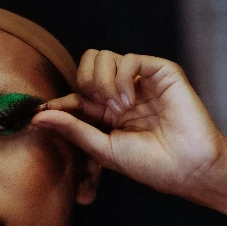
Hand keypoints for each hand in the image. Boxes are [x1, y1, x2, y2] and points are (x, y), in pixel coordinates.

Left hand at [32, 50, 226, 196]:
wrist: (188, 168)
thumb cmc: (151, 165)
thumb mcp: (104, 149)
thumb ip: (73, 130)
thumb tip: (38, 117)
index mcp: (109, 114)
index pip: (76, 95)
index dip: (59, 101)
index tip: (41, 111)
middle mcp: (124, 94)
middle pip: (88, 65)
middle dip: (83, 82)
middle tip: (94, 106)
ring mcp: (142, 82)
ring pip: (105, 57)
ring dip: (102, 81)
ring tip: (118, 107)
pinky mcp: (161, 73)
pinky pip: (130, 59)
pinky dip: (122, 79)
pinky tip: (130, 101)